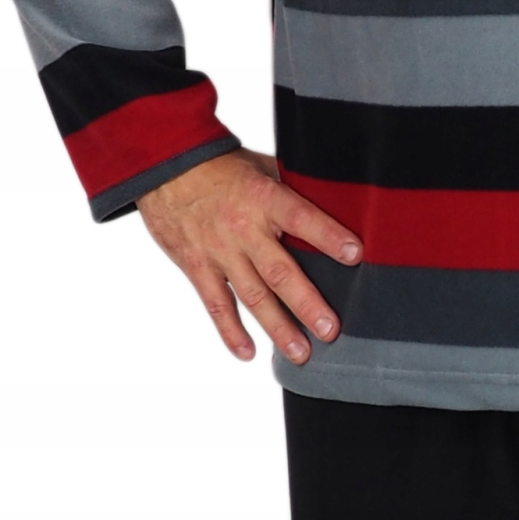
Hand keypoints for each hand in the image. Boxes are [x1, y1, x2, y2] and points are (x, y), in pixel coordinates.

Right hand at [137, 148, 361, 364]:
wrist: (163, 167)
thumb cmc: (219, 167)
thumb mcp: (259, 167)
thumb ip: (290, 190)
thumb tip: (332, 201)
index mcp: (264, 199)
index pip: (301, 218)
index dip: (327, 236)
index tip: (355, 254)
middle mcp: (243, 229)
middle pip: (279, 272)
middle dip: (307, 303)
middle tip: (330, 330)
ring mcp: (219, 252)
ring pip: (252, 296)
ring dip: (278, 327)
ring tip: (301, 352)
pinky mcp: (197, 267)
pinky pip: (216, 304)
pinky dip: (231, 331)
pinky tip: (249, 353)